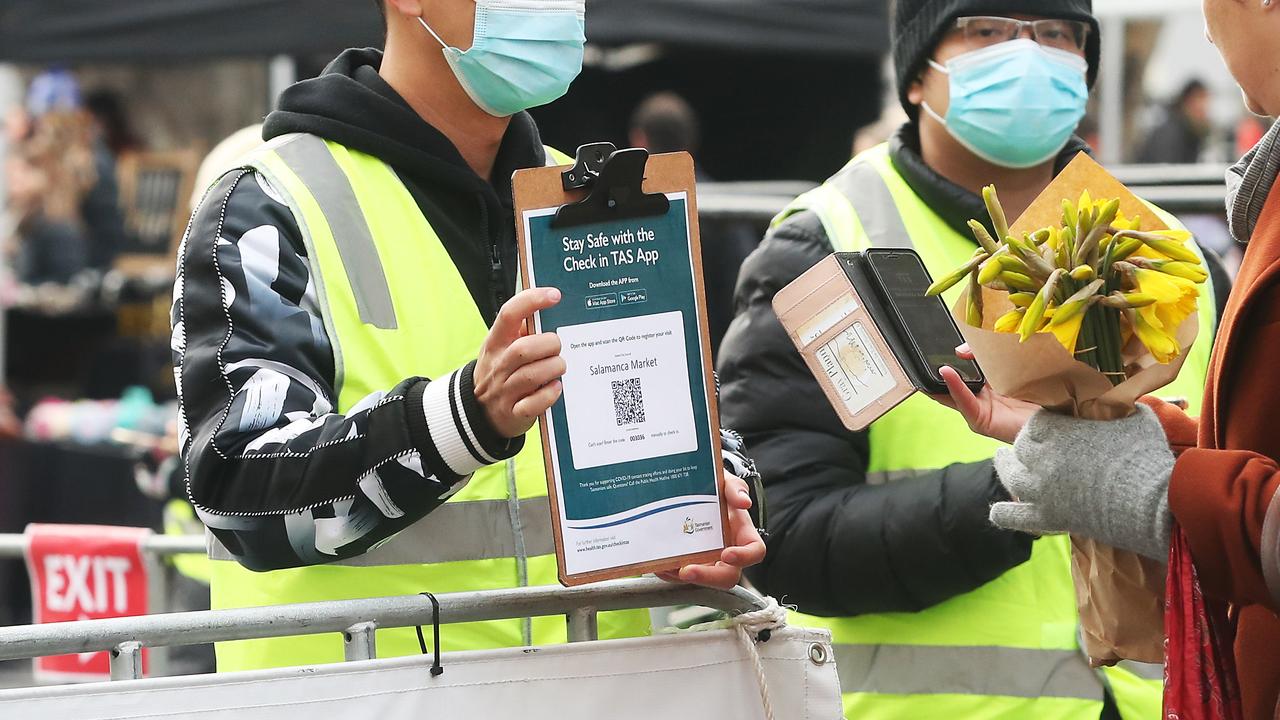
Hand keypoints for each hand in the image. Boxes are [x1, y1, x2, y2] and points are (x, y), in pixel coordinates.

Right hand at [473, 288, 564, 438]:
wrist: (479, 412)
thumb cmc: (500, 372)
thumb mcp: (501, 348)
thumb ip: (521, 330)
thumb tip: (550, 310)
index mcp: (495, 343)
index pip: (509, 314)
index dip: (532, 300)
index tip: (554, 295)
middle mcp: (498, 366)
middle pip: (524, 349)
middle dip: (549, 344)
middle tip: (557, 347)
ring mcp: (504, 391)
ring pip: (531, 376)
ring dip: (553, 368)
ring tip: (559, 366)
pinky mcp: (513, 413)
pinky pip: (533, 404)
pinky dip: (549, 395)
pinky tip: (555, 387)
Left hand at [657, 472, 765, 589]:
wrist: (693, 490)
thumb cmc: (715, 489)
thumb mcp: (725, 482)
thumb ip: (735, 488)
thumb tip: (744, 502)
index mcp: (742, 534)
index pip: (754, 551)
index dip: (744, 557)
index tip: (727, 554)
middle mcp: (727, 552)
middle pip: (726, 576)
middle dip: (707, 577)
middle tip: (686, 571)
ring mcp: (707, 561)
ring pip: (699, 579)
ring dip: (680, 576)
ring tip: (664, 565)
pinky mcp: (687, 564)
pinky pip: (678, 575)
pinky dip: (667, 571)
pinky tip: (657, 562)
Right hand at [933, 344, 1038, 443]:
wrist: (1055, 419)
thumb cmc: (1037, 392)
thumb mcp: (1009, 365)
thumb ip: (985, 355)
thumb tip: (960, 350)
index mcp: (987, 382)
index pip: (961, 368)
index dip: (947, 358)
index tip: (934, 345)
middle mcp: (979, 396)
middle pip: (950, 382)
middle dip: (935, 369)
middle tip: (925, 353)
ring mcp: (978, 409)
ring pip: (951, 392)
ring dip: (939, 378)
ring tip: (932, 361)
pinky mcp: (980, 420)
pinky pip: (964, 402)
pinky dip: (954, 387)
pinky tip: (947, 374)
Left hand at [989, 405, 1174, 559]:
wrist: (1152, 503)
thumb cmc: (1147, 456)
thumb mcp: (1135, 419)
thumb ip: (1120, 408)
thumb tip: (1122, 399)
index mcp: (1060, 432)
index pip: (1036, 423)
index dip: (1041, 424)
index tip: (1046, 426)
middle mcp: (1044, 459)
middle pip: (1021, 448)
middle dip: (1024, 444)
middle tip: (1026, 445)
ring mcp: (1042, 490)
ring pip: (1012, 477)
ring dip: (1005, 467)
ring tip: (1002, 461)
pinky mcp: (1049, 518)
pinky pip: (1014, 516)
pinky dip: (1003, 513)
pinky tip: (996, 512)